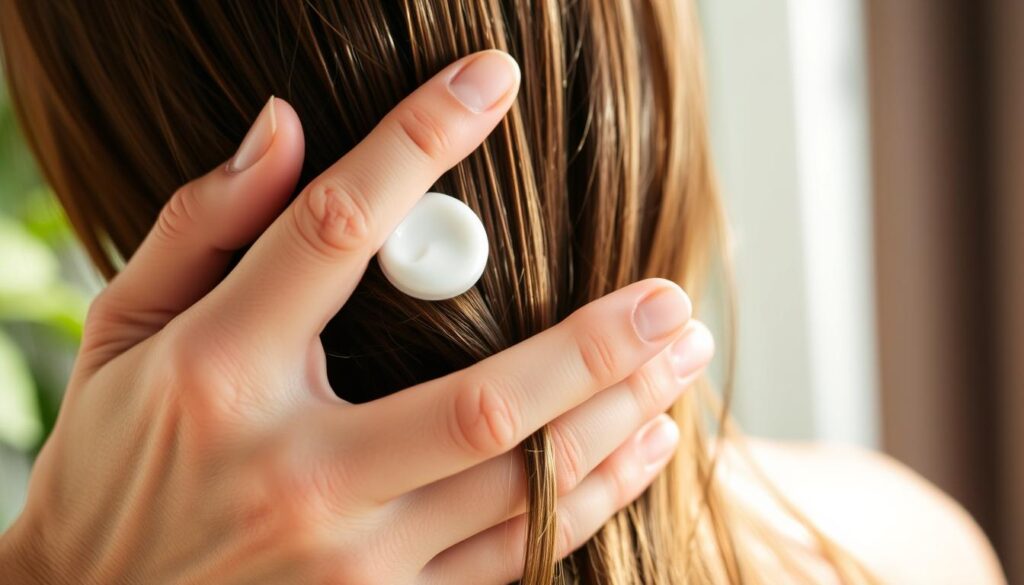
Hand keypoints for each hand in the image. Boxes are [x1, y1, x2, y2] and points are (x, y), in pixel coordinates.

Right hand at [0, 50, 712, 584]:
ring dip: (616, 418)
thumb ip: (199, 224)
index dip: (418, 140)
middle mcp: (293, 472)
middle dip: (593, 342)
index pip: (332, 230)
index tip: (490, 81)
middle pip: (478, 398)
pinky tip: (641, 448)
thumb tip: (283, 124)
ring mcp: (345, 560)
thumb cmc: (113, 460)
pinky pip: (510, 559)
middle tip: (668, 295)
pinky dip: (589, 501)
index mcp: (221, 373)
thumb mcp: (123, 330)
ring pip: (516, 485)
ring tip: (680, 359)